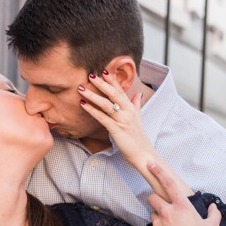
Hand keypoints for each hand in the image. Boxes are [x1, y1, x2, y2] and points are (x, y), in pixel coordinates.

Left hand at [79, 74, 191, 198]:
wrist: (144, 154)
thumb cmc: (138, 138)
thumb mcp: (138, 119)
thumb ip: (136, 105)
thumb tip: (138, 94)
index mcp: (132, 108)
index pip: (121, 91)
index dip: (112, 81)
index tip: (104, 70)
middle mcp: (128, 112)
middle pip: (113, 94)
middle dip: (102, 83)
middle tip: (90, 74)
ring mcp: (123, 120)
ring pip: (106, 104)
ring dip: (93, 95)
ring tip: (81, 88)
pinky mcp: (117, 130)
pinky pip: (102, 118)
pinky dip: (92, 110)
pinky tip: (82, 104)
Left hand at [147, 162, 220, 225]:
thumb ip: (213, 214)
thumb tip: (213, 207)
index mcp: (182, 208)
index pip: (168, 184)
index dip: (159, 172)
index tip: (151, 164)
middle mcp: (167, 213)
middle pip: (152, 198)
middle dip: (156, 199)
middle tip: (165, 207)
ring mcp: (158, 225)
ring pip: (152, 214)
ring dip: (159, 217)